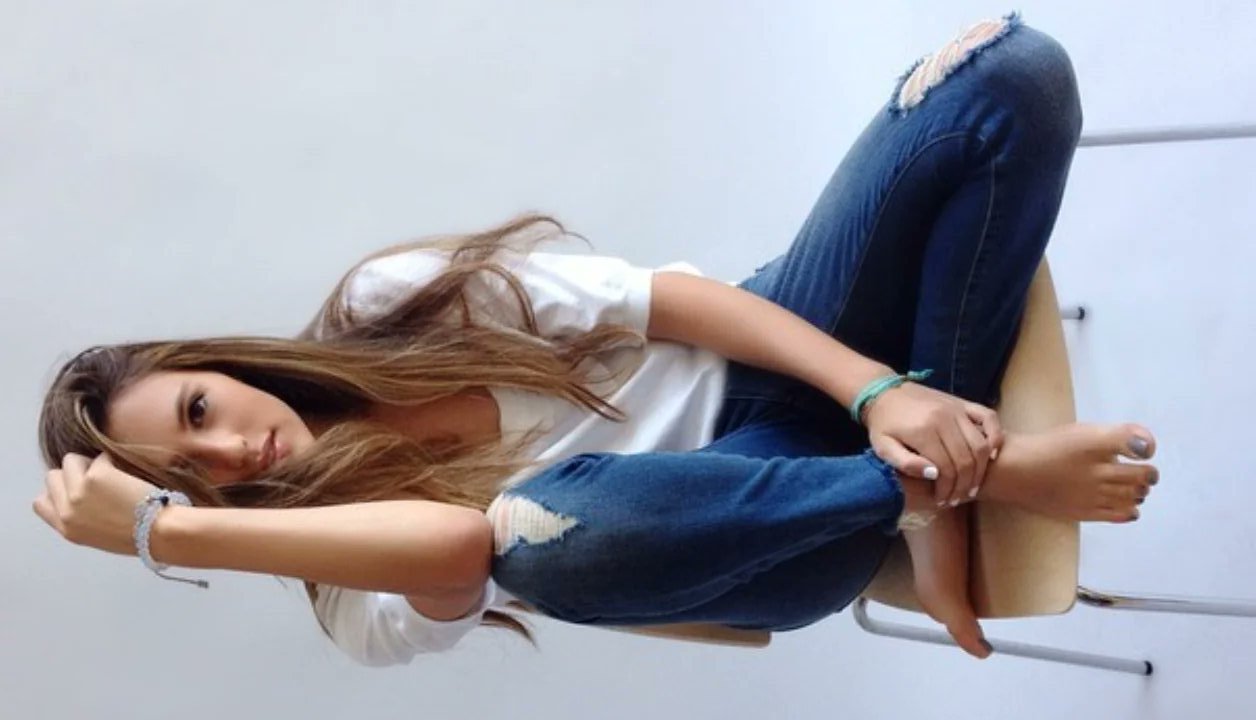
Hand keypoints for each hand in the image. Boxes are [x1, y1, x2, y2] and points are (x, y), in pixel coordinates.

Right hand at [32, 453, 157, 555]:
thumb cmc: (136, 535)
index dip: (57, 491)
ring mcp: (79, 491)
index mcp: (66, 528)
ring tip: (109, 473)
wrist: (157, 532)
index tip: (75, 489)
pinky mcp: (97, 475)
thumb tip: (74, 497)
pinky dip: (112, 461)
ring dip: (88, 462)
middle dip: (72, 473)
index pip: (41, 502)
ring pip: (70, 460)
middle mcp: (68, 510)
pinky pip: (100, 457)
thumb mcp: (95, 535)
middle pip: (52, 476)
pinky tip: (125, 474)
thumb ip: (79, 518)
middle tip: (95, 478)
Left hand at [863, 382, 1003, 505]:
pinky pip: (989, 418)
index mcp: (923, 431)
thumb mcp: (883, 447)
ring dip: (980, 470)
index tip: (942, 500)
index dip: (947, 489)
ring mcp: (956, 409)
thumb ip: (905, 463)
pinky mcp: (963, 403)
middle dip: (964, 485)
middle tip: (957, 498)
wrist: (883, 393)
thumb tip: (934, 474)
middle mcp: (944, 419)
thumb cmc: (883, 424)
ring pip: (980, 445)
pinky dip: (995, 437)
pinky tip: (992, 455)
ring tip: (971, 486)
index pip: (946, 469)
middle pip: (966, 460)